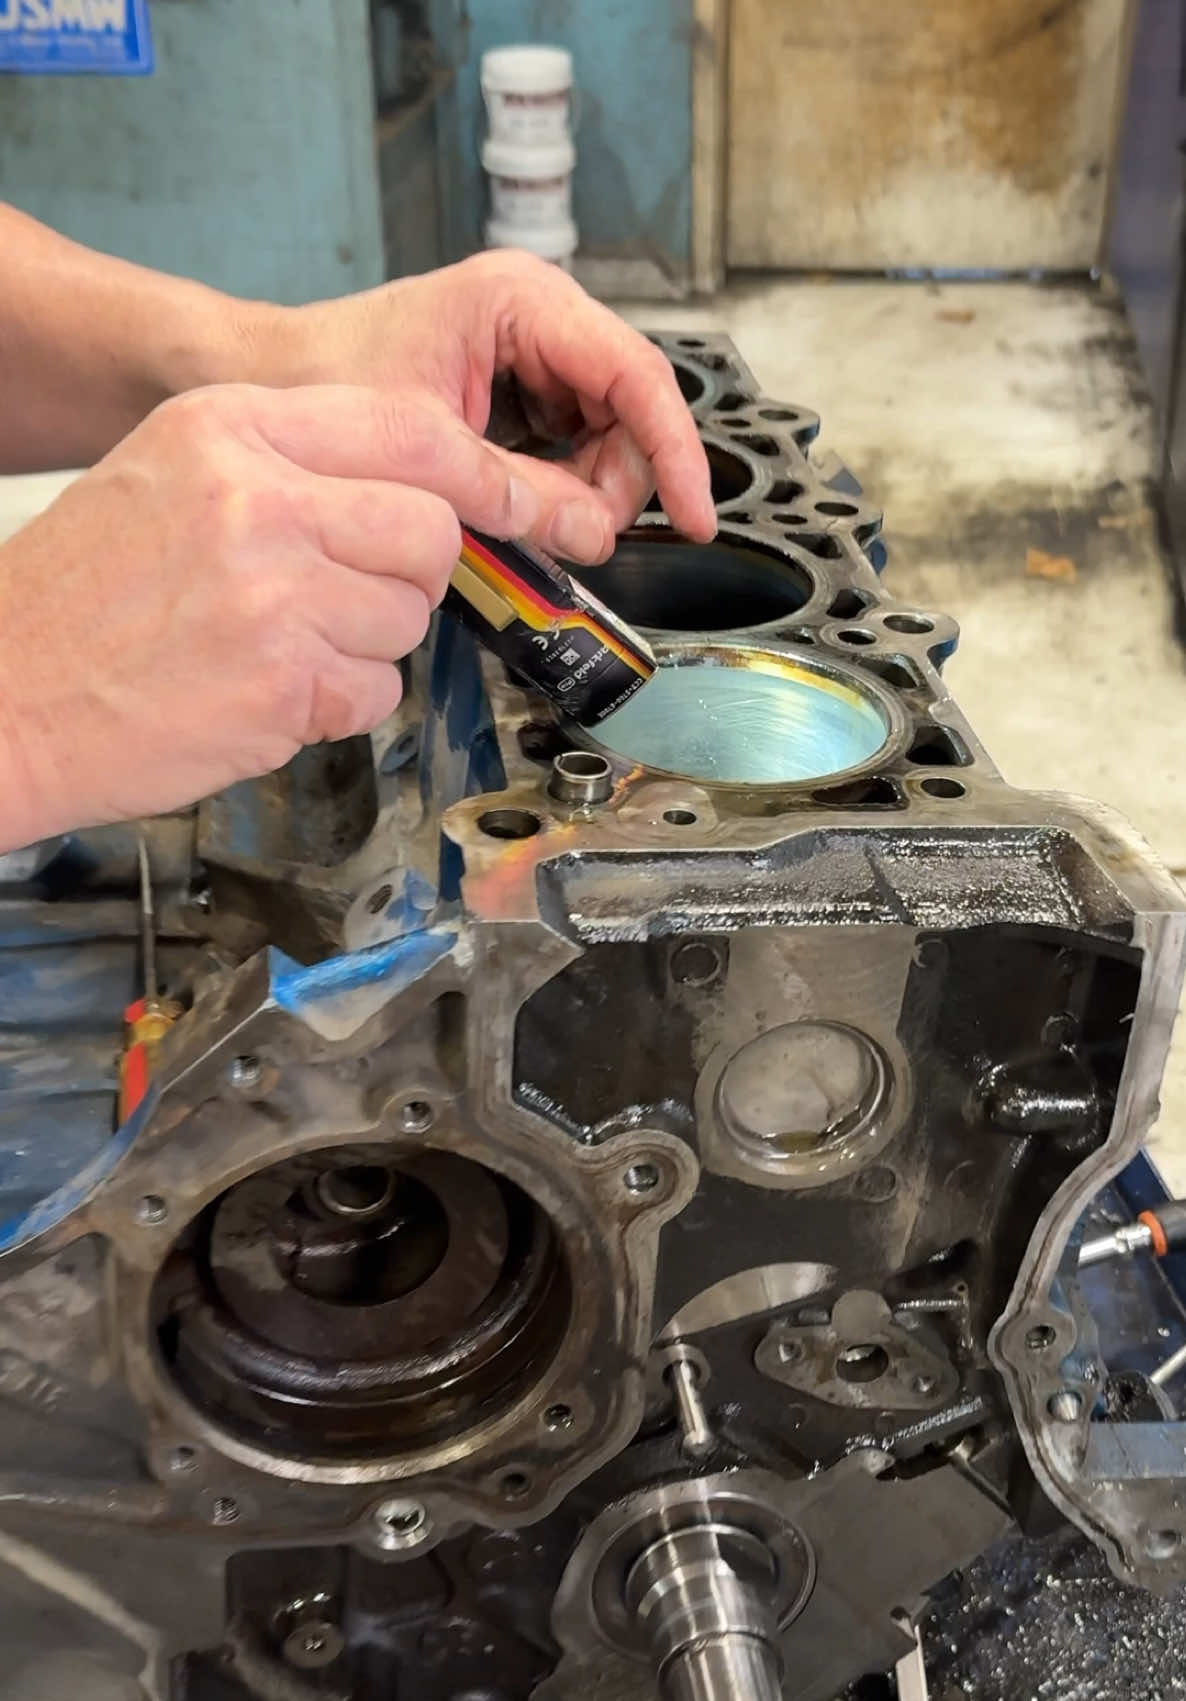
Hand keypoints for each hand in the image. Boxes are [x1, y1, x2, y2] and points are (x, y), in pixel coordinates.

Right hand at [0, 383, 555, 850]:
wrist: (2, 695)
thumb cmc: (81, 597)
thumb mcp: (172, 474)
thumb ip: (291, 466)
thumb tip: (419, 491)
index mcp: (232, 429)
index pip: (413, 431)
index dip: (483, 476)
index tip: (517, 504)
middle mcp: (259, 498)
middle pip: (430, 529)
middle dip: (407, 575)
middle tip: (341, 597)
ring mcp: (274, 593)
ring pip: (410, 616)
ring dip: (366, 644)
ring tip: (278, 645)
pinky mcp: (283, 682)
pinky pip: (377, 691)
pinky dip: (338, 704)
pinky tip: (266, 691)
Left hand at [254, 250, 716, 561]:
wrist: (261, 383)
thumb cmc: (320, 384)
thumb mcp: (429, 448)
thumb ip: (517, 494)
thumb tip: (595, 537)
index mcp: (522, 301)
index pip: (636, 375)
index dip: (675, 451)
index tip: (696, 515)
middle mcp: (538, 318)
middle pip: (629, 410)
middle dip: (618, 483)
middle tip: (578, 538)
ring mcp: (531, 353)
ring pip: (605, 435)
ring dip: (587, 492)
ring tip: (532, 524)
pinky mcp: (517, 390)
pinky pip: (570, 446)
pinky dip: (559, 489)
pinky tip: (519, 509)